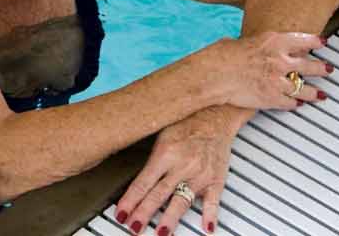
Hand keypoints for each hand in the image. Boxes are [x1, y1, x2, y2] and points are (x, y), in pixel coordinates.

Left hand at [112, 107, 247, 234]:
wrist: (216, 113)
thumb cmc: (187, 123)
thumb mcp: (161, 135)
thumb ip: (150, 160)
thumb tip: (133, 182)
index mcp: (166, 153)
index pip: (143, 183)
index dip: (130, 200)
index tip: (121, 213)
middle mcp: (183, 165)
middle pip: (159, 194)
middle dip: (144, 213)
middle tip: (133, 226)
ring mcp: (200, 174)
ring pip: (182, 200)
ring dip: (170, 219)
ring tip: (161, 232)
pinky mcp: (216, 179)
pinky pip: (214, 200)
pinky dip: (210, 215)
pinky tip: (206, 227)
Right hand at [196, 32, 333, 109]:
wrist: (212, 76)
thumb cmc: (219, 57)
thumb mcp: (241, 42)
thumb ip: (255, 46)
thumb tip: (254, 49)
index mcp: (273, 41)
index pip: (303, 40)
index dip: (315, 42)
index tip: (322, 43)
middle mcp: (280, 60)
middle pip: (310, 65)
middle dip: (321, 68)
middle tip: (328, 69)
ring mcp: (277, 80)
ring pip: (304, 88)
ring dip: (314, 92)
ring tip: (320, 94)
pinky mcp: (270, 98)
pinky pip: (289, 102)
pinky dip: (294, 104)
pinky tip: (297, 104)